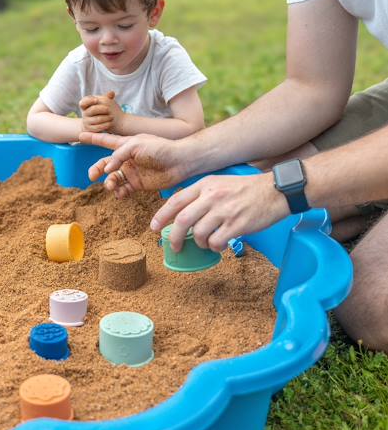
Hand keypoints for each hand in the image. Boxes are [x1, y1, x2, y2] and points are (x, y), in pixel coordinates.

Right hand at [78, 131, 188, 198]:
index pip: (106, 141)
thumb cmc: (160, 148)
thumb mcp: (136, 145)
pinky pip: (123, 189)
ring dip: (108, 183)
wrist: (179, 162)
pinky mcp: (138, 184)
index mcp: (126, 144)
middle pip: (105, 164)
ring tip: (110, 186)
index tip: (80, 136)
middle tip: (92, 175)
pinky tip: (119, 193)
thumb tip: (106, 171)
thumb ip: (119, 154)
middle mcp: (127, 158)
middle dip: (96, 169)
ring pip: (112, 179)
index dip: (93, 139)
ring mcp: (132, 172)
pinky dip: (118, 192)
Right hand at [79, 90, 123, 132]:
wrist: (97, 123)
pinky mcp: (90, 130)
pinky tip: (110, 123)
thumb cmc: (100, 110)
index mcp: (85, 106)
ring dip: (105, 118)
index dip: (89, 101)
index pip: (83, 102)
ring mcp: (86, 122)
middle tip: (108, 109)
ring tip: (112, 117)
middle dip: (101, 109)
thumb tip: (112, 93)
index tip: (97, 100)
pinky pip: (98, 127)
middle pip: (92, 110)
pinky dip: (105, 125)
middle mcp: (84, 114)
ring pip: (97, 119)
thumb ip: (107, 98)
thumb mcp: (102, 103)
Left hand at [150, 173, 288, 251]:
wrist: (275, 191)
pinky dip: (214, 247)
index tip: (153, 226)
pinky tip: (220, 245)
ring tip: (207, 242)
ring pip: (198, 234)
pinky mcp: (237, 225)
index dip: (161, 215)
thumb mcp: (220, 182)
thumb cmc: (247, 189)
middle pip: (182, 220)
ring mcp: (224, 211)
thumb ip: (202, 194)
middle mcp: (212, 196)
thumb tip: (183, 211)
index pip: (176, 200)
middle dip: (173, 237)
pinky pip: (216, 242)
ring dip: (199, 243)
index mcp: (206, 185)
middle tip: (174, 246)